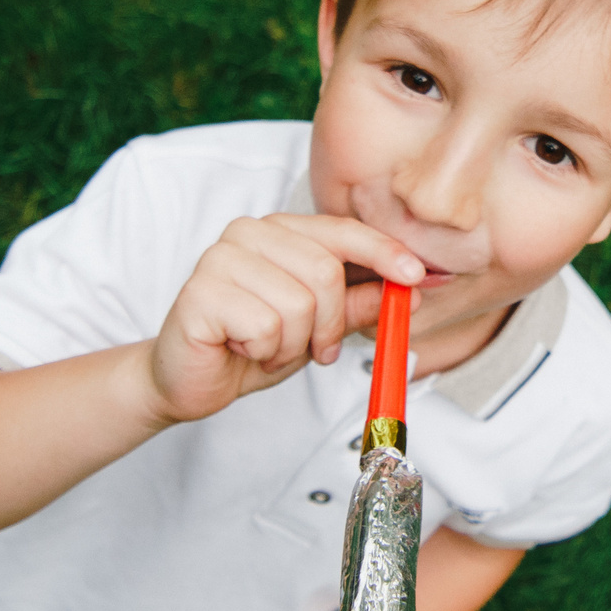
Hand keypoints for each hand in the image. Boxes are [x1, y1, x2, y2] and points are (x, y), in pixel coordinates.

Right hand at [148, 213, 422, 425]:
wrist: (191, 379)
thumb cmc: (253, 344)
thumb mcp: (319, 325)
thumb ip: (359, 302)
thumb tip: (415, 286)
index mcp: (281, 230)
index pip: (342, 231)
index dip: (384, 252)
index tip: (418, 276)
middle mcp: (249, 233)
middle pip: (326, 272)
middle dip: (329, 324)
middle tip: (311, 347)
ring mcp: (221, 258)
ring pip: (299, 304)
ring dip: (293, 343)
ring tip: (268, 347)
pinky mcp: (201, 292)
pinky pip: (266, 326)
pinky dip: (265, 352)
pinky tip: (242, 348)